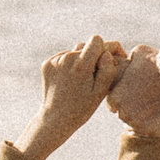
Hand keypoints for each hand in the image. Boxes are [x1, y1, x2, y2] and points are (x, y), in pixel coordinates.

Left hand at [19, 34, 127, 159]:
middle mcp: (66, 59)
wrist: (55, 119)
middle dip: (94, 56)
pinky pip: (64, 57)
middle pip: (86, 45)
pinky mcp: (47, 64)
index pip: (97, 40)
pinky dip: (70, 65)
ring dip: (81, 60)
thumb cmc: (82, 108)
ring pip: (75, 51)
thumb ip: (108, 69)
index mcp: (81, 65)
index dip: (108, 48)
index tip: (112, 59)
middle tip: (95, 75)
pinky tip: (70, 80)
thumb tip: (106, 53)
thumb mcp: (100, 92)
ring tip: (81, 81)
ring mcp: (54, 60)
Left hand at [107, 44, 159, 138]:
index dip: (123, 95)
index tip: (135, 90)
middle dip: (131, 106)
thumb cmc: (158, 63)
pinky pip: (147, 129)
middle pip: (123, 113)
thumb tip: (120, 58)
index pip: (113, 101)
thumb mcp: (138, 53)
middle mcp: (121, 112)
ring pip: (134, 122)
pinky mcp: (149, 130)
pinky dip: (153, 123)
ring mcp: (135, 123)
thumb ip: (125, 61)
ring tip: (155, 104)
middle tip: (146, 97)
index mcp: (114, 96)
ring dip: (141, 116)